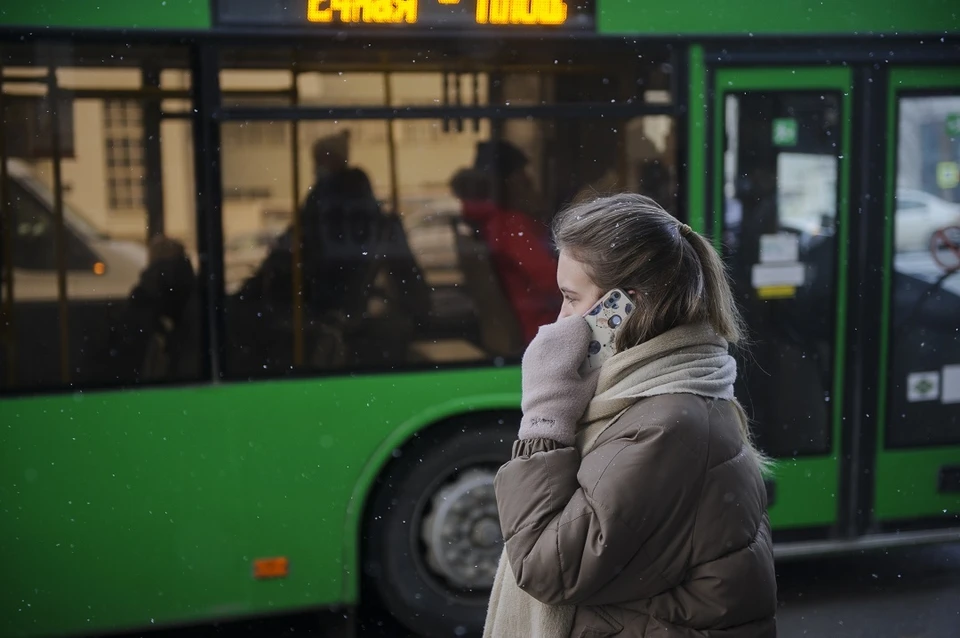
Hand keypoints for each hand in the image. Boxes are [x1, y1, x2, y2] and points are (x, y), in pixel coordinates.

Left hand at [517, 315, 599, 445]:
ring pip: (551, 330)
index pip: (579, 322)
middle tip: (580, 348)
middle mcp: (548, 342)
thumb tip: (607, 353)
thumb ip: (599, 365)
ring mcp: (535, 347)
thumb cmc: (571, 401)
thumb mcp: (591, 383)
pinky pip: (541, 340)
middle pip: (564, 324)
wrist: (543, 416)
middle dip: (574, 333)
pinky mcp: (527, 354)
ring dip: (561, 336)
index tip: (590, 341)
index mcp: (567, 347)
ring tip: (566, 353)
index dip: (586, 330)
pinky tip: (554, 359)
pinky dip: (549, 344)